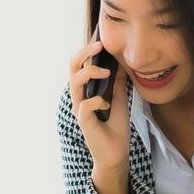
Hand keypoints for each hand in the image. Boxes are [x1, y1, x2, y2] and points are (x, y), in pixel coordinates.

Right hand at [67, 33, 131, 171]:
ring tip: (106, 72)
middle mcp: (79, 97)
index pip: (80, 64)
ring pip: (75, 83)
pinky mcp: (84, 122)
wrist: (116, 153)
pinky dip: (98, 101)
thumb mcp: (120, 99)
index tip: (102, 40)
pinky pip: (85, 105)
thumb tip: (121, 62)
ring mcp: (80, 109)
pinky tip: (108, 105)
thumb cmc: (115, 127)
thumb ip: (117, 82)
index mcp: (86, 90)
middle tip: (100, 46)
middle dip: (85, 53)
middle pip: (72, 68)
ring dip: (90, 73)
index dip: (88, 50)